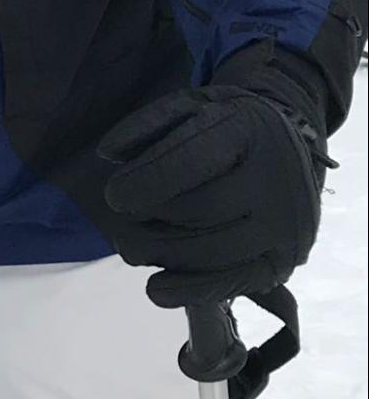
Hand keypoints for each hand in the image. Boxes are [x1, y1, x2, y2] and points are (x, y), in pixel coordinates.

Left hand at [98, 52, 329, 307]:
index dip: (147, 181)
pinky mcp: (283, 260)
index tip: (115, 197)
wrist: (290, 152)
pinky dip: (190, 291)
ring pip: (214, 251)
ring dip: (162, 254)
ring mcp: (284, 224)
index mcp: (248, 130)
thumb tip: (109, 153)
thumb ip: (149, 124)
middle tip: (122, 225)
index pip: (193, 159)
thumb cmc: (227, 130)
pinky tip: (156, 289)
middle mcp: (275, 179)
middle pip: (201, 209)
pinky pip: (234, 283)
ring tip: (132, 249)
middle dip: (151, 220)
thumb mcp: (192, 107)